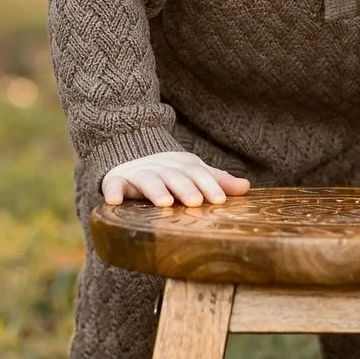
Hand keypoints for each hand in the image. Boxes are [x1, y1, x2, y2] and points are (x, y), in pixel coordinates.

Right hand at [101, 150, 250, 207]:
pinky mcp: (117, 181)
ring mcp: (138, 174)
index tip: (220, 199)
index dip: (209, 185)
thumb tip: (246, 187)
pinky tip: (114, 202)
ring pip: (148, 180)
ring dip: (156, 189)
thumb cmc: (169, 173)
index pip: (197, 174)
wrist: (129, 155)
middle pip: (175, 176)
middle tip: (195, 201)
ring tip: (164, 202)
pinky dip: (112, 191)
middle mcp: (161, 167)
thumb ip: (216, 181)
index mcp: (181, 165)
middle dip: (185, 187)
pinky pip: (113, 185)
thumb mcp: (192, 174)